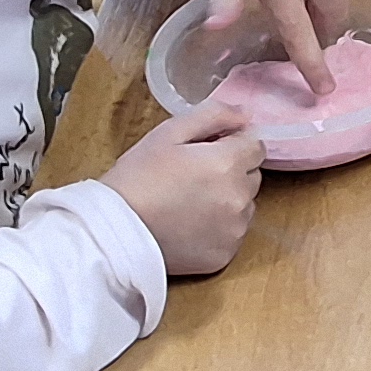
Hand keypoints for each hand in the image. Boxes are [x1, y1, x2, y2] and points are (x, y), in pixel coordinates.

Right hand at [104, 101, 264, 274]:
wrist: (114, 230)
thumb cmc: (137, 178)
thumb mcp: (168, 133)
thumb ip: (213, 115)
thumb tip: (245, 115)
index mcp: (228, 163)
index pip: (256, 145)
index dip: (232, 144)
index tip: (208, 151)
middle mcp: (239, 198)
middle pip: (251, 176)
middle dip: (230, 172)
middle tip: (192, 177)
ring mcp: (235, 229)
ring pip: (245, 206)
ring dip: (227, 200)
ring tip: (188, 203)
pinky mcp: (226, 255)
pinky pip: (233, 233)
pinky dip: (219, 228)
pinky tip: (189, 225)